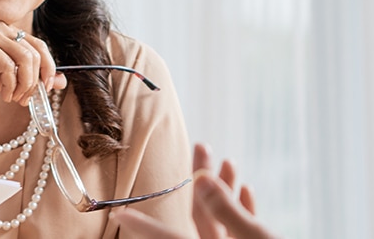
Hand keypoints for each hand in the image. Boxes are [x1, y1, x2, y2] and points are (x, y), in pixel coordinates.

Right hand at [0, 21, 66, 108]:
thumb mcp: (14, 78)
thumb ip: (36, 76)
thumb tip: (63, 81)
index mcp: (8, 30)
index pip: (39, 46)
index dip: (48, 67)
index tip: (47, 87)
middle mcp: (0, 27)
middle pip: (34, 53)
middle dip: (34, 81)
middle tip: (26, 99)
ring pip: (25, 59)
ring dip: (24, 84)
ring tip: (16, 98)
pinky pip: (9, 67)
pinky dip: (10, 85)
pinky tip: (4, 95)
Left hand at [114, 143, 275, 238]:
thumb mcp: (255, 238)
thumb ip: (226, 210)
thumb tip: (201, 177)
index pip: (166, 237)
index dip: (141, 223)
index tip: (118, 213)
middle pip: (197, 217)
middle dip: (201, 180)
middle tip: (202, 145)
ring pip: (221, 222)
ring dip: (225, 190)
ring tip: (228, 160)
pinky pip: (240, 234)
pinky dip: (242, 211)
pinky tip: (246, 190)